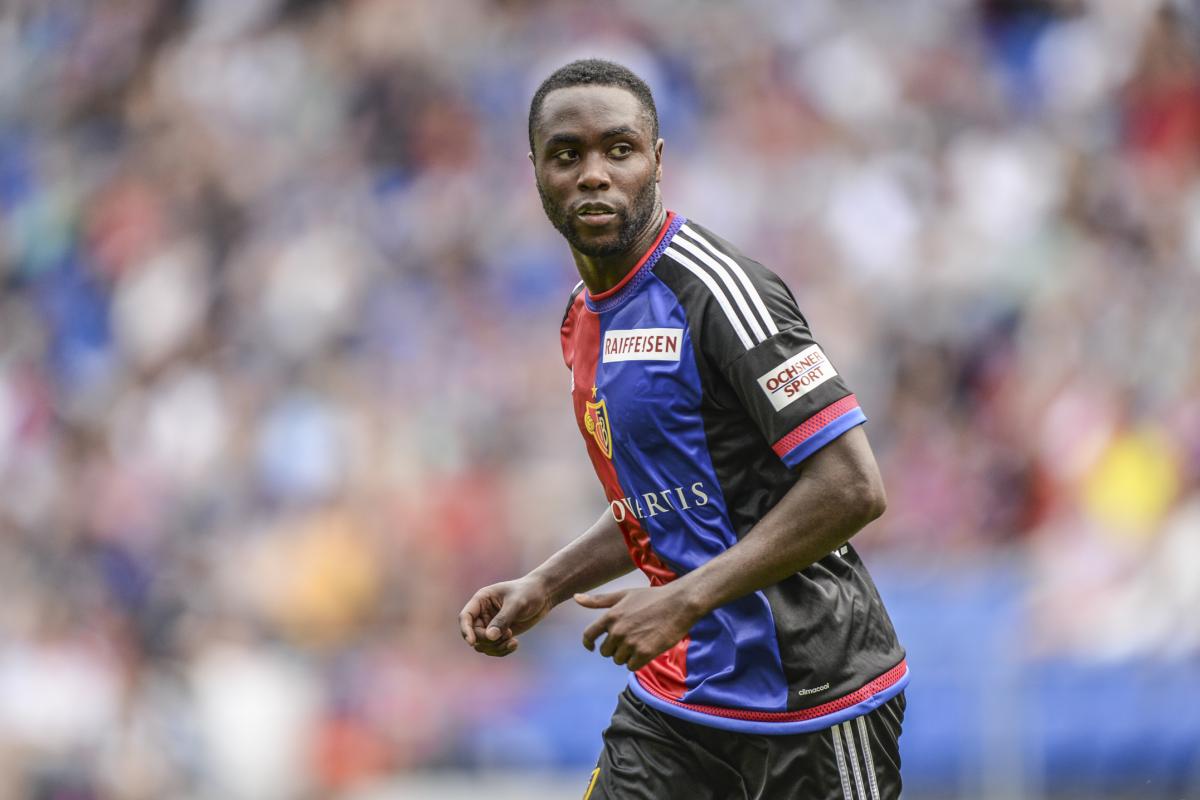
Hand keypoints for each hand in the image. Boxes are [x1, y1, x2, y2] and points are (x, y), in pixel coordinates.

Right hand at [458, 577, 553, 656]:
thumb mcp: (517, 603)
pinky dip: (502, 650)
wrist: (544, 595)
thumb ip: (503, 619)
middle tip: (508, 635)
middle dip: (489, 640)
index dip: (466, 630)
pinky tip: (515, 644)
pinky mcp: (500, 633)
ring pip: (483, 645)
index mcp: (482, 600)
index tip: (472, 642)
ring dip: (496, 647)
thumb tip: (490, 636)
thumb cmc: (529, 592)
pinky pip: (493, 648)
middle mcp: (483, 613)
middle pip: (474, 635)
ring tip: (513, 641)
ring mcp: (490, 624)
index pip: (465, 617)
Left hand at [575, 585, 699, 670]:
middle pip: (605, 651)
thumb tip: (575, 598)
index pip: (588, 635)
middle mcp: (618, 631)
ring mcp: (631, 643)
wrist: (679, 603)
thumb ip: (598, 600)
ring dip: (626, 655)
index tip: (592, 647)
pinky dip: (637, 662)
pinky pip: (631, 666)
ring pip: (618, 660)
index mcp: (610, 616)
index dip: (588, 643)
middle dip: (614, 648)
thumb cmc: (651, 597)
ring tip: (640, 642)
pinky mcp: (645, 653)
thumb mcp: (624, 595)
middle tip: (629, 639)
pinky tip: (646, 650)